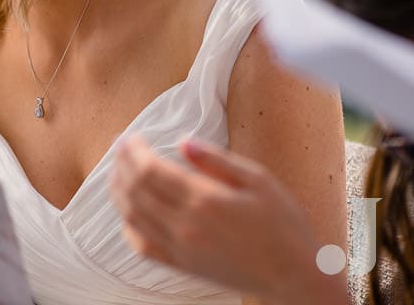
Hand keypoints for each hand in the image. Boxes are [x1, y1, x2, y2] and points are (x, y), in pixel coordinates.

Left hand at [109, 135, 343, 304]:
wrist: (296, 276)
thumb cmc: (284, 225)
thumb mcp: (259, 180)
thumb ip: (217, 160)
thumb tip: (182, 141)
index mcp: (205, 200)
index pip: (151, 170)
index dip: (134, 151)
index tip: (131, 137)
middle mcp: (186, 225)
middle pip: (135, 189)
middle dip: (121, 164)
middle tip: (120, 147)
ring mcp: (182, 248)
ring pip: (132, 216)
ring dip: (118, 190)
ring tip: (117, 171)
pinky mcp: (183, 266)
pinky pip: (142, 246)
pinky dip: (128, 226)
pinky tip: (128, 211)